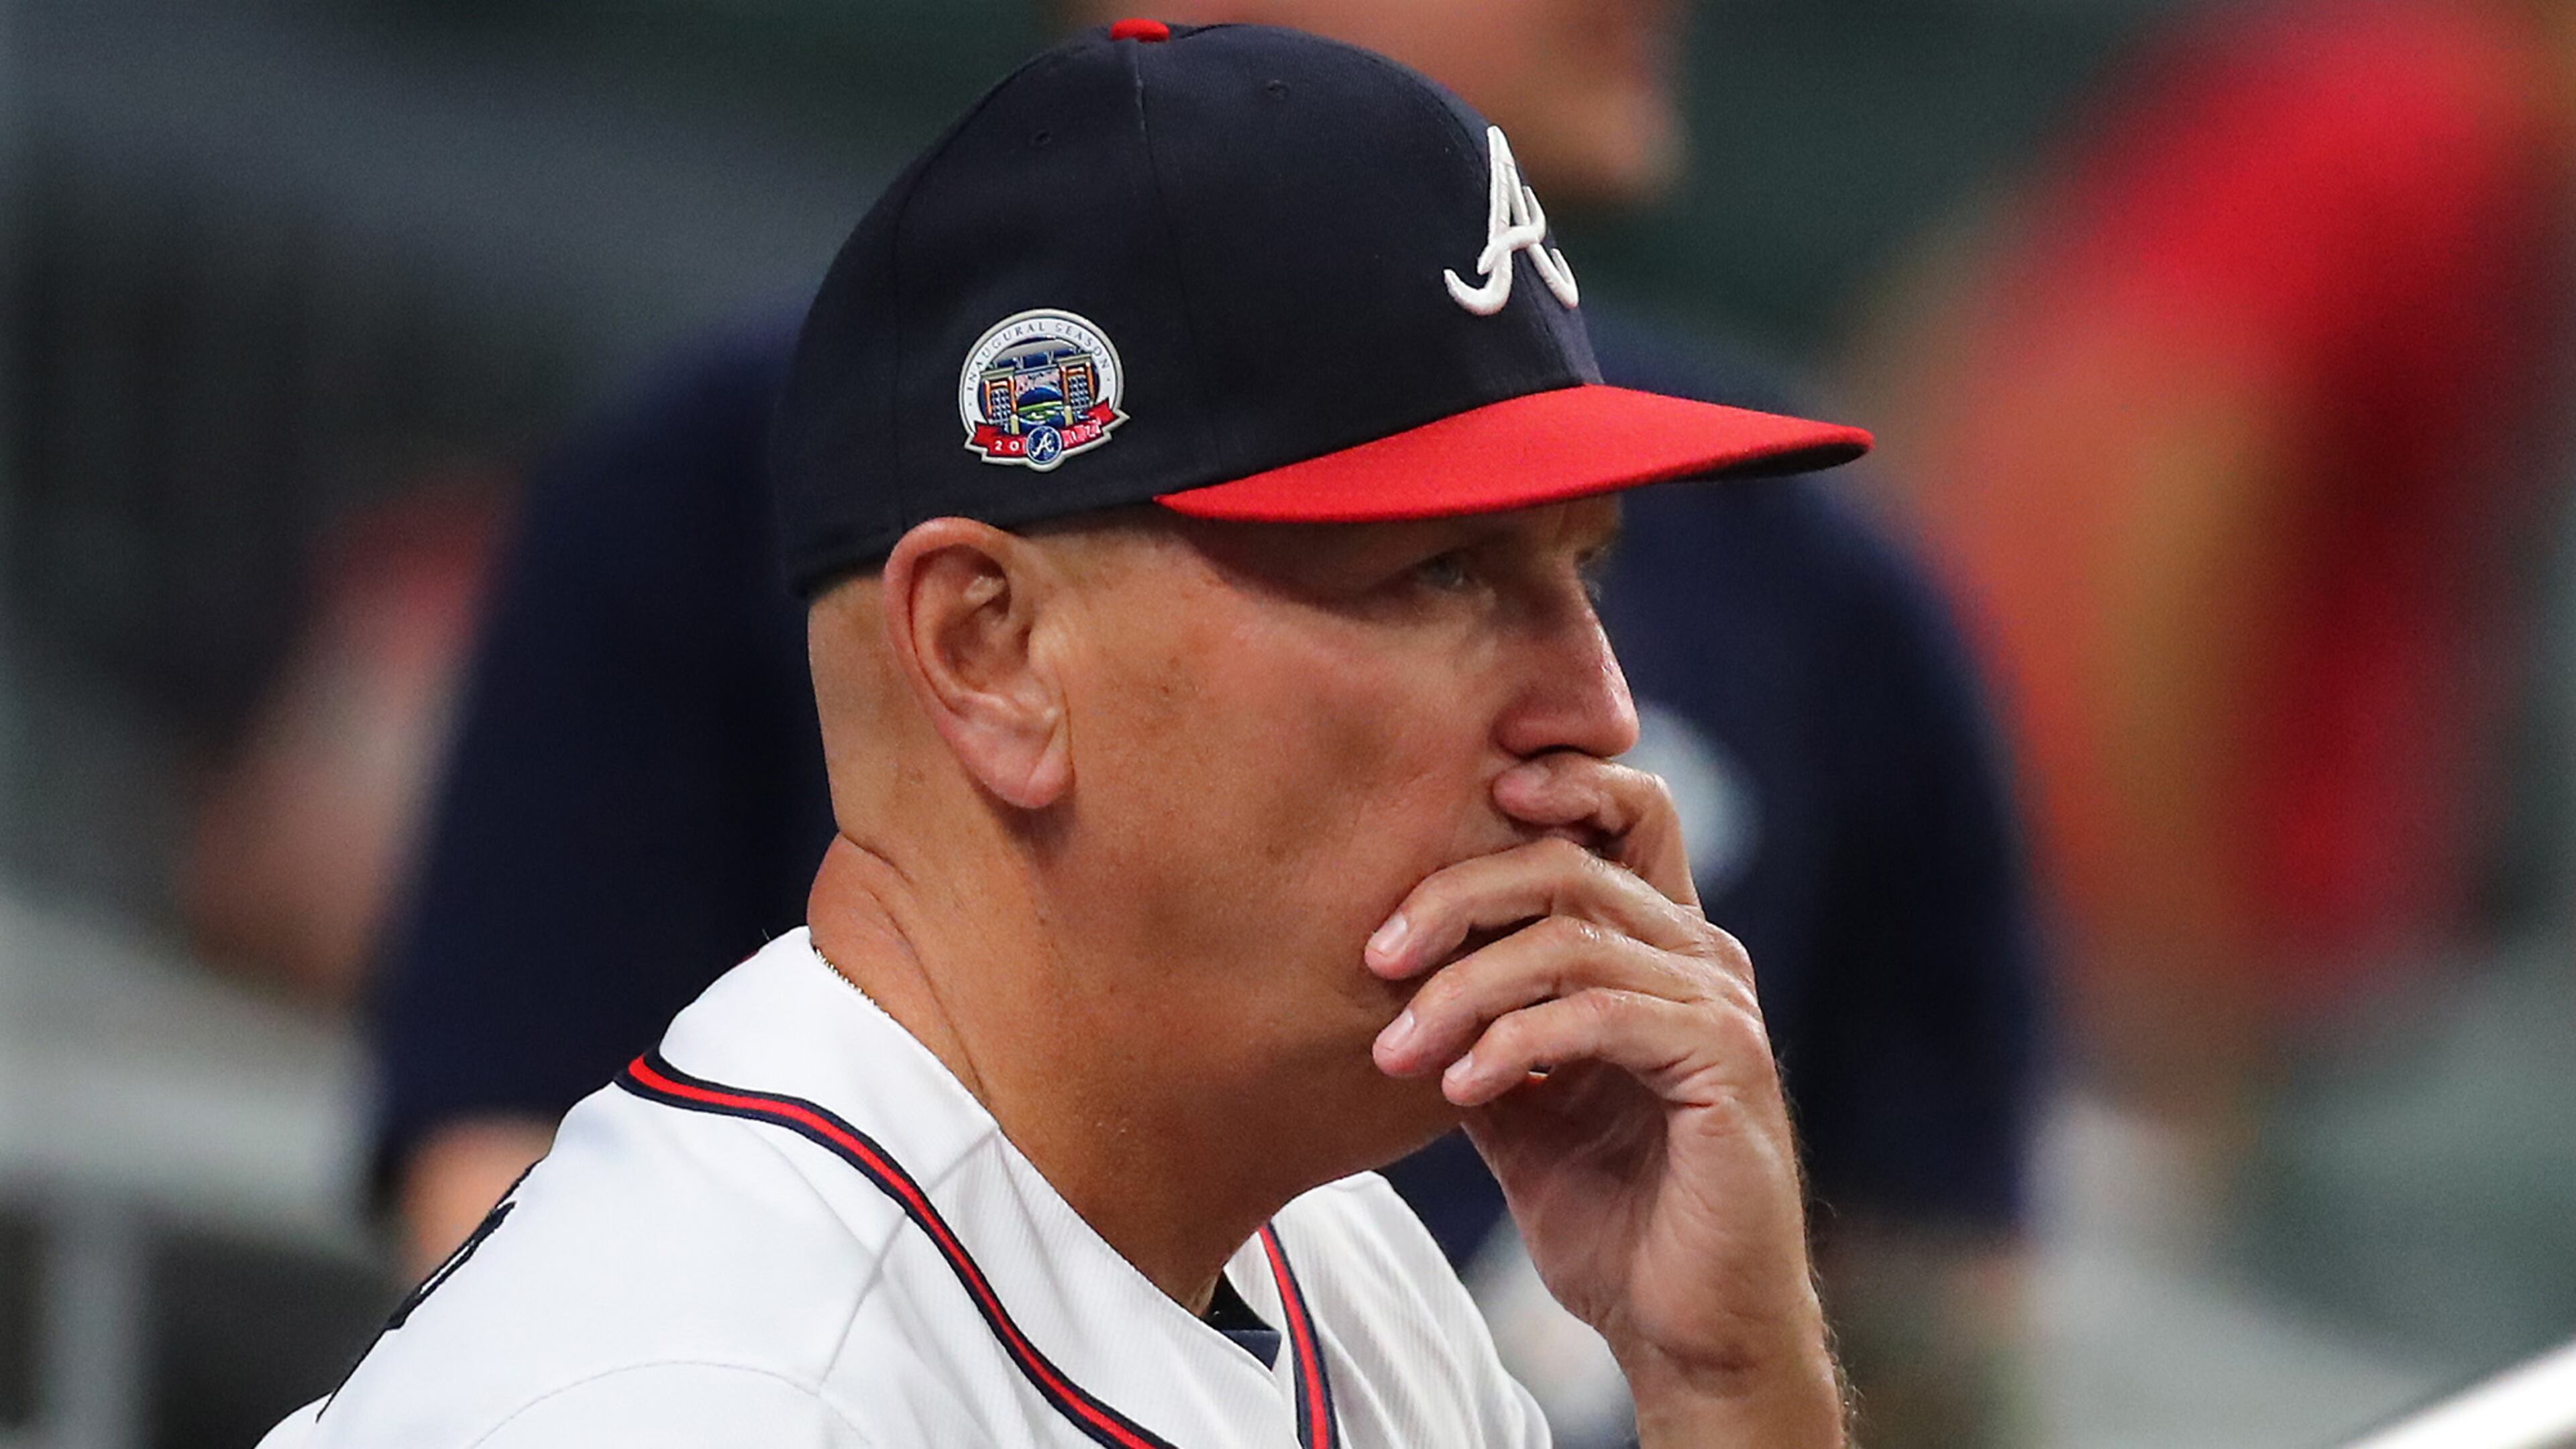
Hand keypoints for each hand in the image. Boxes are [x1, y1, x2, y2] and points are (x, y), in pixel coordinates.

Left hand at [1367, 753, 1843, 1446]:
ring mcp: (1719, 1006)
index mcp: (1661, 949)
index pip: (1624, 815)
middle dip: (1455, 897)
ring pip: (1574, 938)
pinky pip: (1601, 1014)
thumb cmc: (1614, 1219)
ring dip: (1467, 987)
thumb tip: (1391, 978)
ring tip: (1397, 1048)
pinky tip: (1460, 1084)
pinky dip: (1516, 1040)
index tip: (1455, 799)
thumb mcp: (1520, 1109)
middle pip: (1570, 864)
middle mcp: (1701, 956)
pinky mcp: (1725, 1063)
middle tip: (1374, 959)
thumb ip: (1479, 1029)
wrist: (1688, 1330)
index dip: (1555, 782)